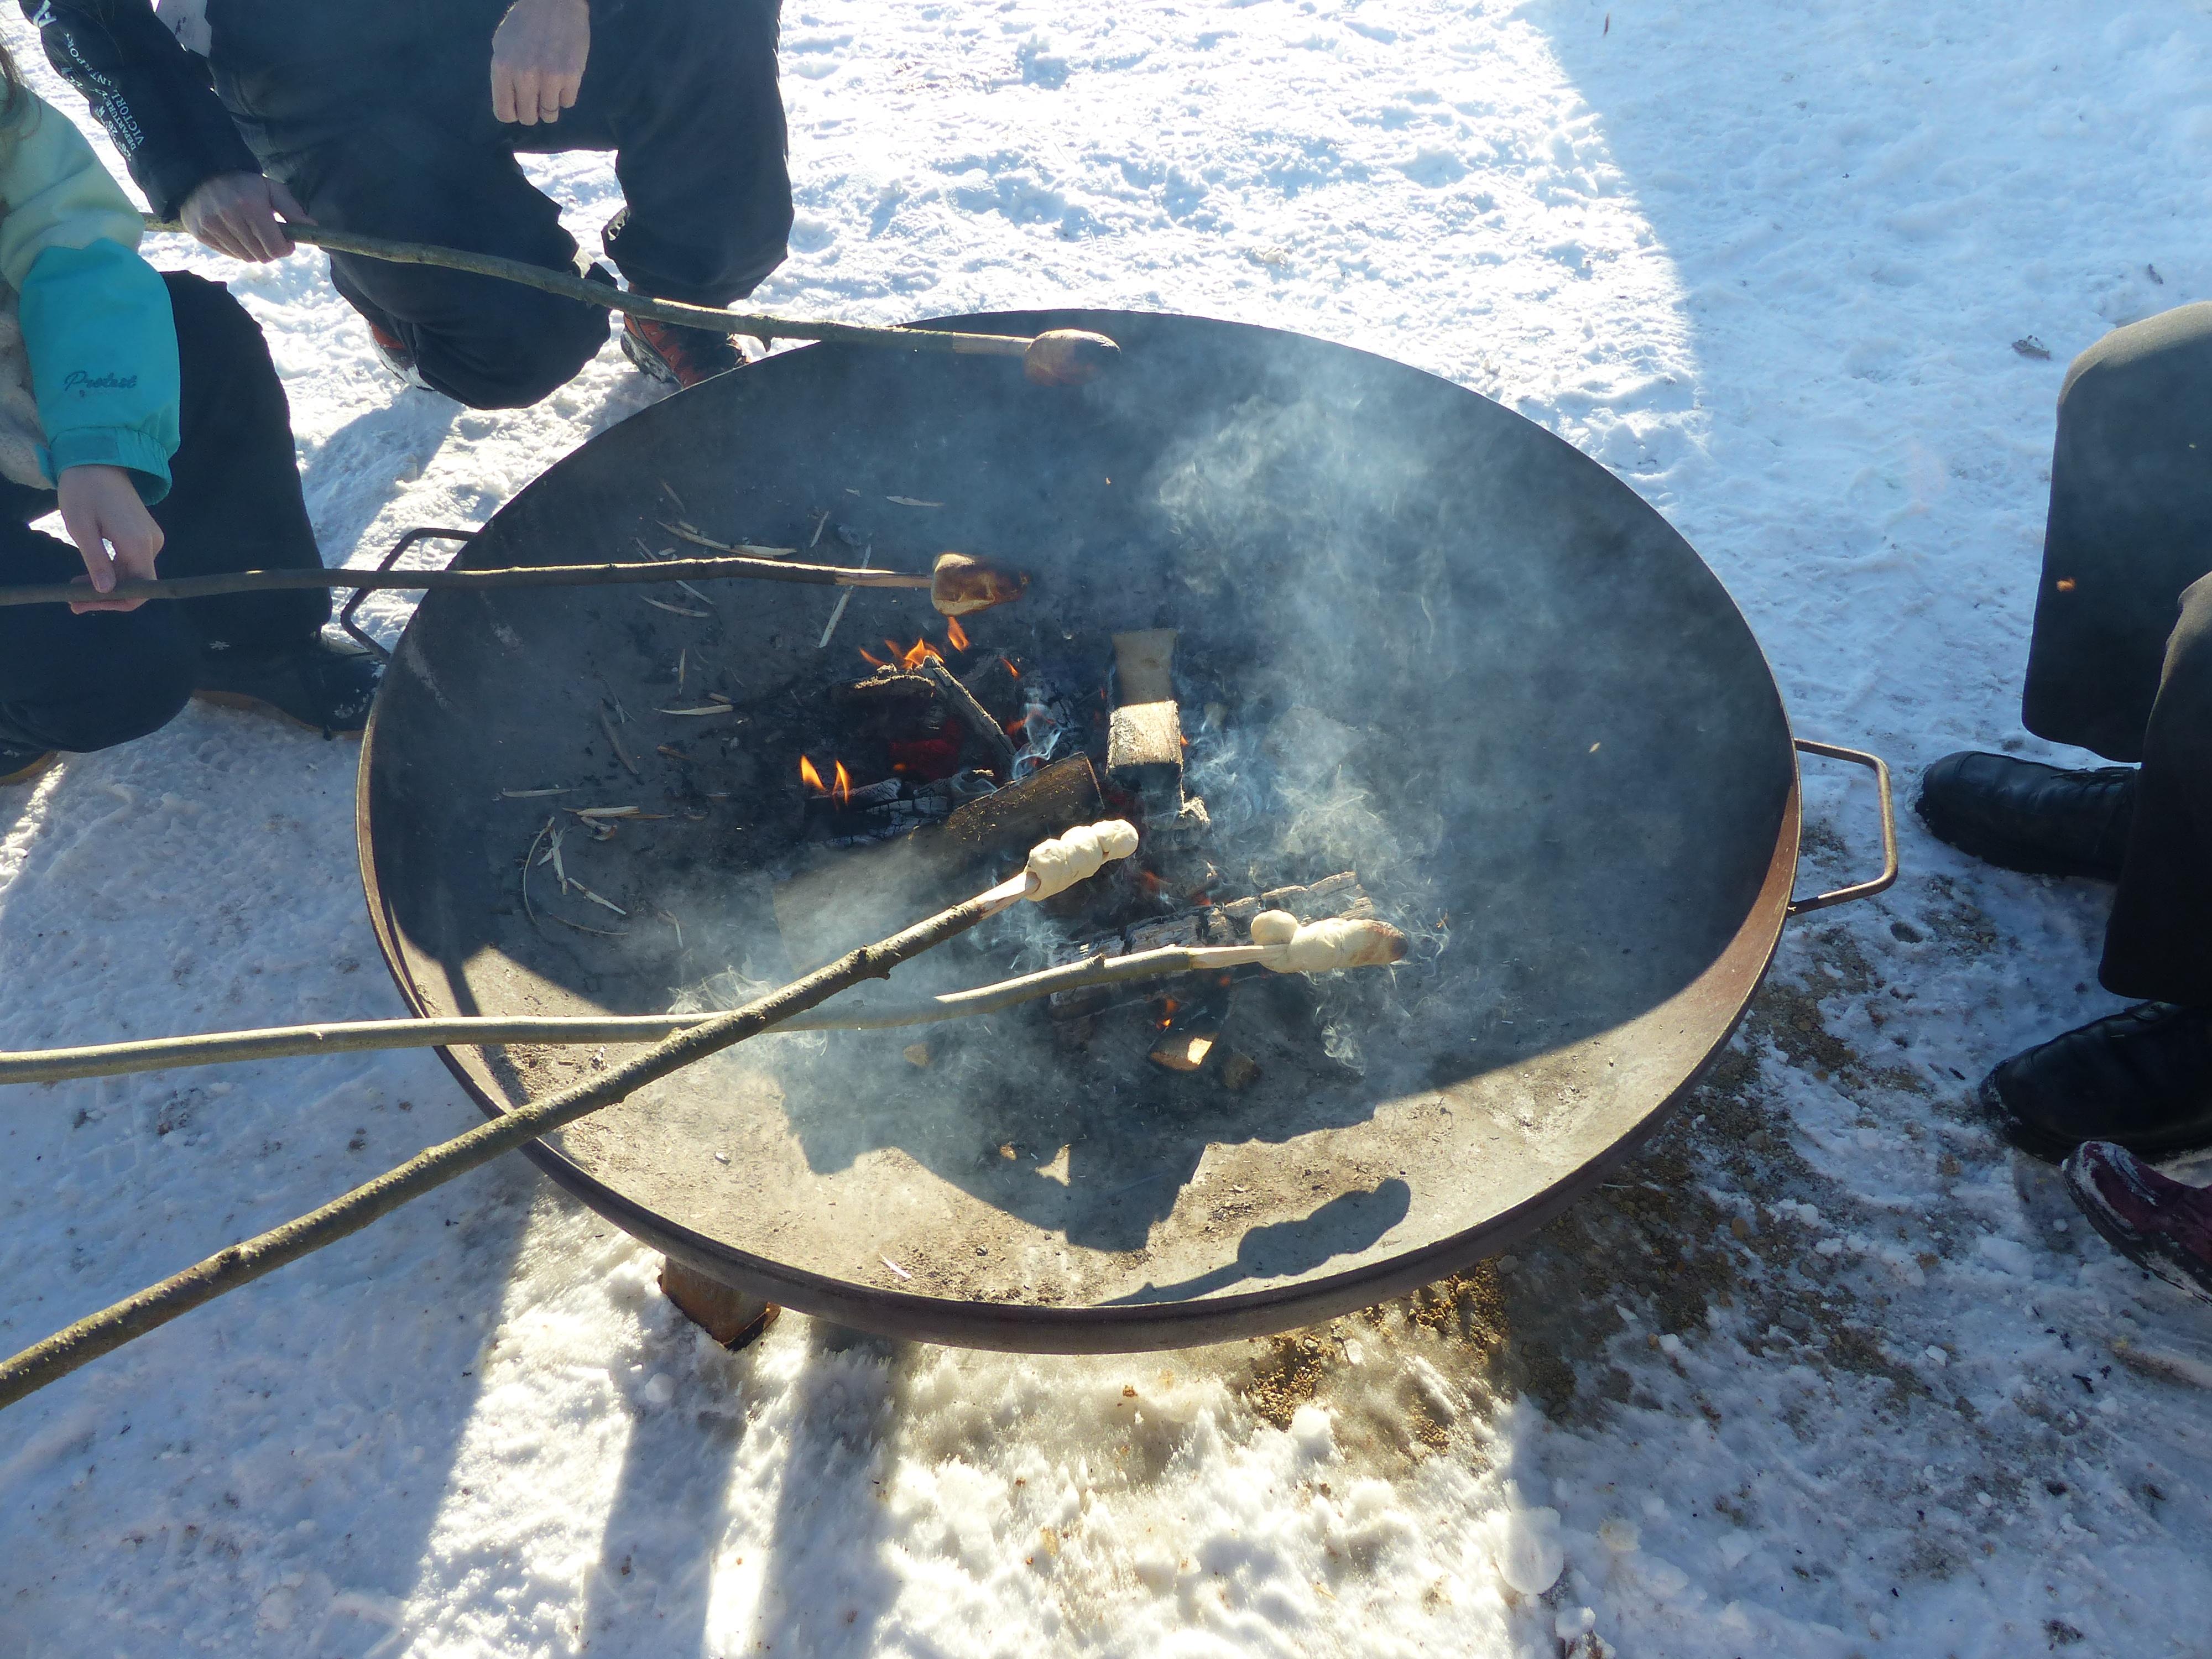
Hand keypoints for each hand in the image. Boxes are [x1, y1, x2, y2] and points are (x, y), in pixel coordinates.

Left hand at [57, 465, 162, 613]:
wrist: (98, 459)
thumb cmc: (84, 491)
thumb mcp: (82, 528)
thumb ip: (96, 562)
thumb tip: (106, 592)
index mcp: (137, 544)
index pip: (140, 589)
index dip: (117, 603)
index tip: (87, 602)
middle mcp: (151, 544)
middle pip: (137, 584)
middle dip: (107, 596)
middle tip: (73, 600)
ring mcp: (150, 539)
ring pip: (133, 574)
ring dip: (107, 584)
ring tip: (75, 585)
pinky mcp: (144, 534)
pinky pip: (132, 562)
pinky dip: (113, 571)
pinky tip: (91, 570)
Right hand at [180, 171, 310, 262]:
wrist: (202, 175)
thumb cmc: (243, 185)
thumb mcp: (270, 189)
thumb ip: (292, 209)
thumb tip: (313, 228)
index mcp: (250, 206)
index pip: (275, 248)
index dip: (285, 249)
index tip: (287, 241)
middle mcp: (229, 217)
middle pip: (262, 257)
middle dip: (271, 250)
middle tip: (270, 237)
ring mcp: (212, 226)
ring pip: (246, 258)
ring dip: (255, 251)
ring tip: (253, 233)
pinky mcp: (200, 233)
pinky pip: (230, 255)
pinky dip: (238, 249)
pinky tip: (237, 234)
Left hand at [491, 0, 589, 125]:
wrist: (554, 1)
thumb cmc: (526, 22)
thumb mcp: (502, 45)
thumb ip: (503, 74)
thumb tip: (510, 102)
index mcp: (503, 68)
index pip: (504, 113)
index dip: (513, 112)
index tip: (519, 106)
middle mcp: (524, 76)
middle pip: (528, 117)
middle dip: (532, 110)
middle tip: (537, 96)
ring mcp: (549, 78)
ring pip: (550, 114)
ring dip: (550, 104)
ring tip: (551, 85)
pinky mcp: (572, 76)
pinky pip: (568, 102)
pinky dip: (566, 94)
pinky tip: (563, 76)